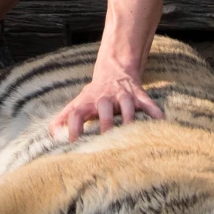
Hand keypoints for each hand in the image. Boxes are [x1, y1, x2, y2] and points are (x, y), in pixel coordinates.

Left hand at [49, 72, 163, 141]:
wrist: (114, 71)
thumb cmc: (93, 95)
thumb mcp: (77, 104)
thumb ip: (62, 119)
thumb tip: (52, 135)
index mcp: (87, 102)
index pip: (77, 113)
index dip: (74, 126)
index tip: (74, 142)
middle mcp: (105, 98)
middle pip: (104, 107)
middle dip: (106, 122)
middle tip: (106, 138)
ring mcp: (123, 96)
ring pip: (128, 104)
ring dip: (130, 117)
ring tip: (132, 131)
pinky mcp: (139, 95)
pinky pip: (148, 102)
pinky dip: (155, 111)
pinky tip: (161, 120)